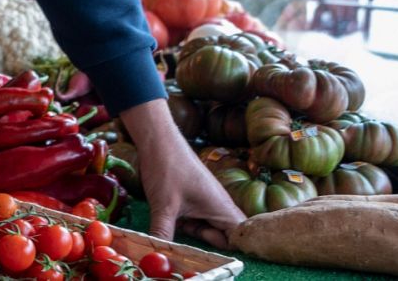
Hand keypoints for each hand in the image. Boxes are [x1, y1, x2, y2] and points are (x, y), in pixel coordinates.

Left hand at [118, 99, 243, 248]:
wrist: (156, 139)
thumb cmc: (167, 168)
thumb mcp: (163, 206)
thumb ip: (164, 234)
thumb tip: (159, 256)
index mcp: (222, 208)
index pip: (241, 237)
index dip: (234, 248)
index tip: (215, 254)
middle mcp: (219, 206)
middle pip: (223, 236)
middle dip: (207, 243)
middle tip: (186, 239)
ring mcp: (207, 202)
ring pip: (207, 228)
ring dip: (193, 233)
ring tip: (174, 224)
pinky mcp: (195, 198)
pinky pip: (196, 218)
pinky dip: (185, 223)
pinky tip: (169, 218)